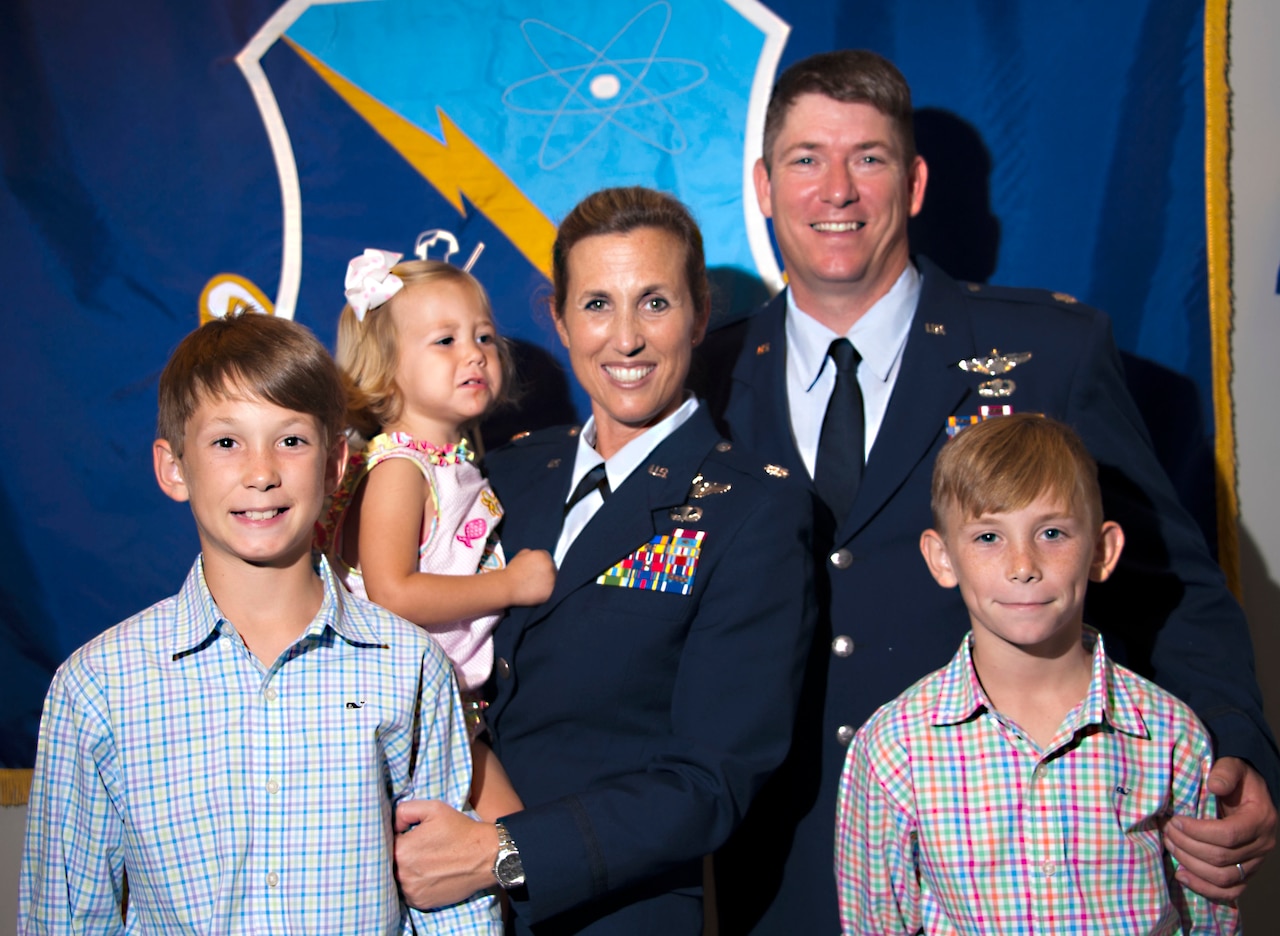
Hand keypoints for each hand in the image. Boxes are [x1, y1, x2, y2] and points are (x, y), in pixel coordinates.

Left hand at [394, 799, 499, 908]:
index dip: (397, 838)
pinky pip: (409, 892)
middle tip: (418, 848)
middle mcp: (403, 874)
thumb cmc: (460, 830)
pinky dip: (415, 884)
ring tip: (425, 862)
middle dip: (401, 855)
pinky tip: (429, 874)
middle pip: (390, 863)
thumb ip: (405, 810)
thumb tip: (393, 824)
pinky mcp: (421, 902)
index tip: (408, 835)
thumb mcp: (434, 808)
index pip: (386, 843)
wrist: (486, 856)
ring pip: (398, 879)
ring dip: (406, 871)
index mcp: (402, 850)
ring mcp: (412, 891)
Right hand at [503, 549, 555, 605]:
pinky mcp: (549, 592)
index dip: (542, 563)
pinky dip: (544, 592)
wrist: (507, 586)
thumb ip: (531, 553)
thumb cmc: (512, 570)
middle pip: (552, 568)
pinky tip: (535, 592)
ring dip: (546, 582)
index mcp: (543, 555)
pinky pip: (550, 592)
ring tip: (535, 585)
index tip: (537, 569)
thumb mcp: (520, 555)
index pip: (547, 557)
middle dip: (546, 572)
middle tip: (536, 578)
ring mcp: (551, 580)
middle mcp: (550, 566)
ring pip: (553, 581)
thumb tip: (536, 555)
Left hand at [1163, 756, 1277, 900]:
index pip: (1228, 835)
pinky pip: (1229, 892)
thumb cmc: (1238, 782)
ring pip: (1222, 878)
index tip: (1176, 820)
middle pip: (1221, 858)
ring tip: (1170, 845)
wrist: (1249, 796)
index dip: (1197, 831)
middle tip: (1167, 830)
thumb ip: (1225, 772)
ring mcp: (1255, 864)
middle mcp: (1261, 846)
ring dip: (1190, 864)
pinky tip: (1181, 875)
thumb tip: (1214, 785)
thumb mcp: (1234, 767)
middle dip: (1188, 846)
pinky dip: (1204, 888)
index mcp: (1260, 820)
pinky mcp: (1246, 874)